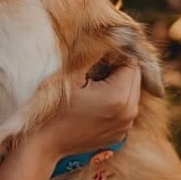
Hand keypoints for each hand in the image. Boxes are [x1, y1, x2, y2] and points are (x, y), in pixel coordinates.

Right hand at [23, 60, 140, 164]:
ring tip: (94, 82)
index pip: (132, 63)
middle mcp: (129, 113)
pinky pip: (126, 108)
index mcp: (119, 96)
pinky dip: (116, 99)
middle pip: (135, 77)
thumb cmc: (55, 106)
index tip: (99, 55)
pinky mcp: (119, 134)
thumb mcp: (73, 74)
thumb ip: (95, 52)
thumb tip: (111, 36)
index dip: (117, 54)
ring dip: (119, 83)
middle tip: (96, 67)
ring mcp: (125, 127)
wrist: (45, 143)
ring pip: (133, 92)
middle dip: (120, 68)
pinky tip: (95, 98)